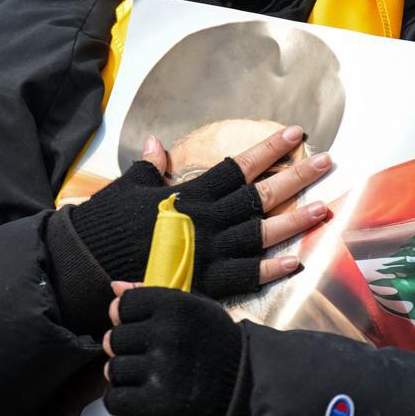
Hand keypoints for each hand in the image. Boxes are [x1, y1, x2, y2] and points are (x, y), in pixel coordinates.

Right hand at [69, 124, 330, 296]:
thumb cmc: (108, 223)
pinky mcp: (204, 283)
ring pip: (260, 234)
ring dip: (294, 221)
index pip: (237, 166)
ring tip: (323, 207)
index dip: (267, 150)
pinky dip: (271, 270)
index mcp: (190, 193)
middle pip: (259, 196)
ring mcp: (208, 253)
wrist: (89, 266)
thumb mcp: (129, 186)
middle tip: (325, 162)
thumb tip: (158, 143)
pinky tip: (296, 261)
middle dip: (294, 177)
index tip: (294, 133)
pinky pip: (245, 276)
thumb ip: (150, 167)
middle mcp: (206, 220)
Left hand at [103, 283, 245, 415]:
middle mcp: (166, 333)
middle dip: (123, 349)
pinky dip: (120, 401)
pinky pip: (116, 400)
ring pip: (113, 370)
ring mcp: (162, 369)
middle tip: (140, 356)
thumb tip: (114, 287)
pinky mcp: (159, 403)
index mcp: (174, 304)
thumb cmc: (216, 342)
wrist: (246, 387)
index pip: (122, 306)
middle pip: (115, 339)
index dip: (125, 318)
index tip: (136, 327)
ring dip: (122, 376)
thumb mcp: (194, 308)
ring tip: (140, 377)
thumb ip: (152, 295)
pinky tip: (135, 397)